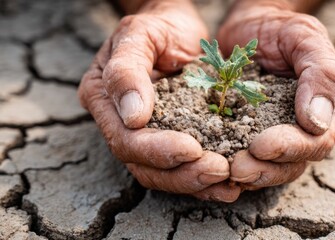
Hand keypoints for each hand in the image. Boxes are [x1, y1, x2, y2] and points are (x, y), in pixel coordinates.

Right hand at [78, 0, 239, 201]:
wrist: (177, 29)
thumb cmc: (158, 27)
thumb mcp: (140, 34)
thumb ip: (128, 70)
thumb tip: (133, 117)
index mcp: (103, 99)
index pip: (125, 139)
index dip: (157, 150)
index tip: (192, 149)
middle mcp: (119, 125)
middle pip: (143, 166)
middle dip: (181, 174)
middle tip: (219, 171)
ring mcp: (144, 136)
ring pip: (163, 176)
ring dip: (195, 184)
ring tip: (228, 184)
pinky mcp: (169, 141)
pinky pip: (182, 169)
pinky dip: (203, 181)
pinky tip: (227, 185)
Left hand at [217, 0, 334, 189]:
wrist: (249, 28)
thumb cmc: (280, 29)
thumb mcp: (305, 38)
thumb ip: (320, 74)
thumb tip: (317, 122)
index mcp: (325, 110)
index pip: (315, 143)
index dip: (290, 149)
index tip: (261, 146)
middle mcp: (302, 129)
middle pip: (291, 165)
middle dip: (266, 170)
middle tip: (237, 169)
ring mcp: (274, 134)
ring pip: (268, 168)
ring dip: (247, 174)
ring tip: (224, 171)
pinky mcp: (247, 135)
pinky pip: (242, 156)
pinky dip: (229, 164)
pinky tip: (211, 163)